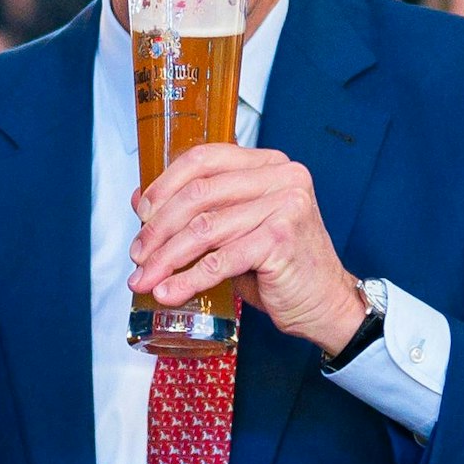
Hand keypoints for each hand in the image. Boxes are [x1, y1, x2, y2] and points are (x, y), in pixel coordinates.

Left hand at [128, 144, 364, 353]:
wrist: (325, 304)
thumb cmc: (280, 266)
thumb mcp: (235, 229)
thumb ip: (198, 210)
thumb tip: (142, 201)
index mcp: (267, 164)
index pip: (204, 159)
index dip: (165, 185)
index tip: (141, 213)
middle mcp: (281, 177)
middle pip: (199, 194)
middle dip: (159, 228)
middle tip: (138, 255)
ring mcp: (285, 205)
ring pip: (204, 228)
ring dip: (167, 258)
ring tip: (146, 278)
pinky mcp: (281, 239)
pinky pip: (220, 260)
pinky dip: (189, 279)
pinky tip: (170, 292)